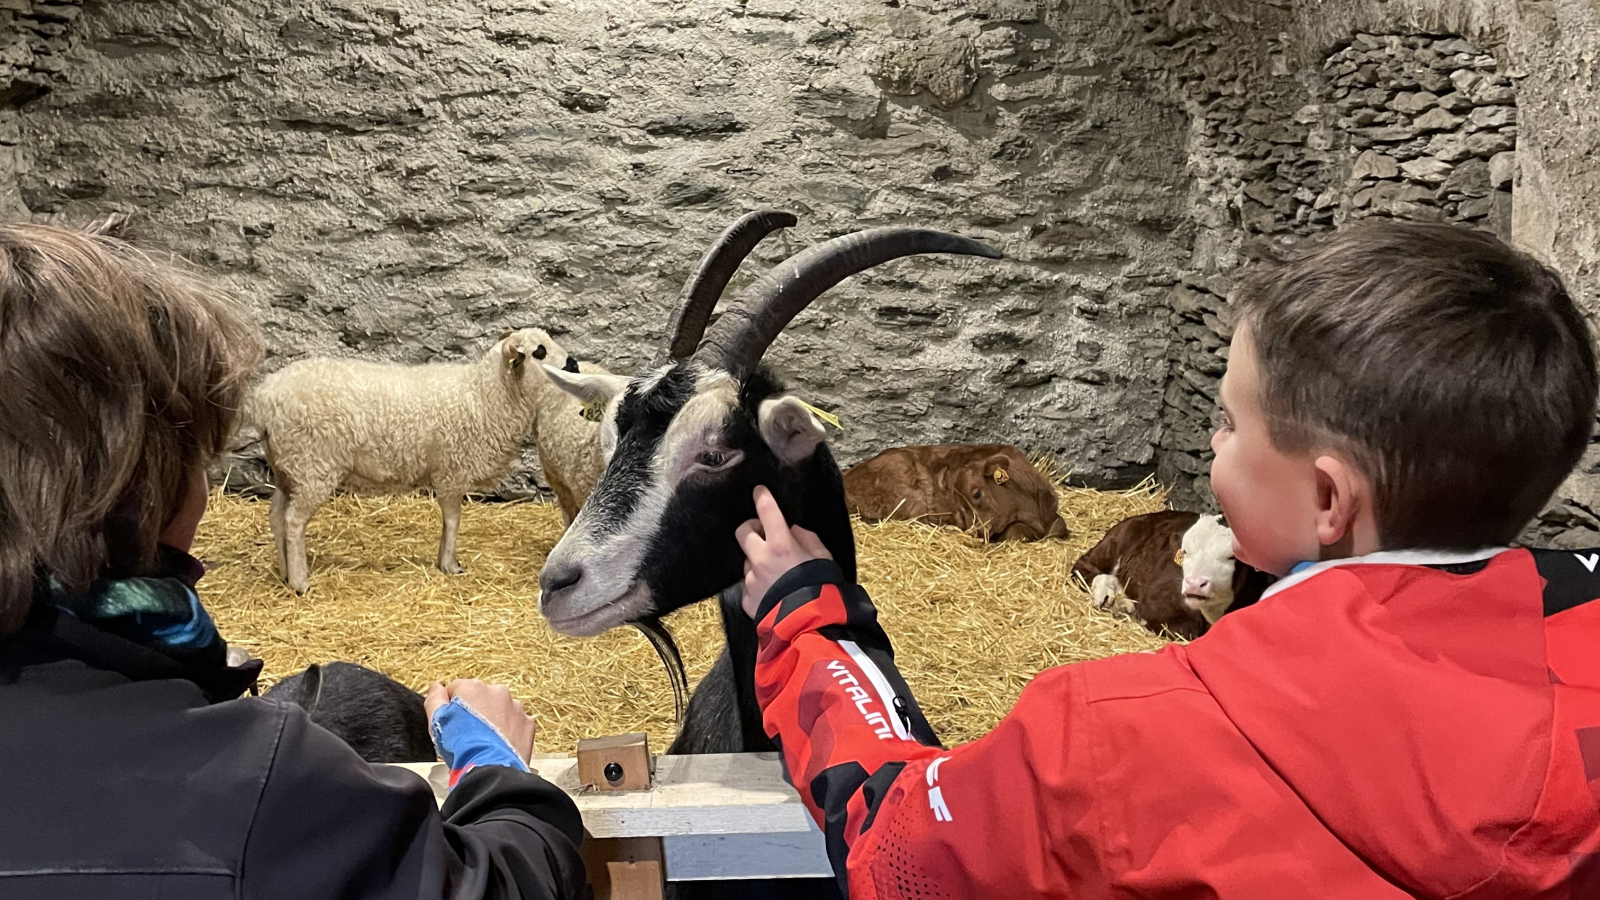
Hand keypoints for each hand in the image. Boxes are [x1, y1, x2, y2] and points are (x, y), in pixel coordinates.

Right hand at [425, 679, 535, 763]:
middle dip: (474, 711)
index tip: (453, 723)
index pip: (457, 689)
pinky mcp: (527, 722)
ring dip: (493, 720)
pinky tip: (500, 744)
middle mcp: (497, 691)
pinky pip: (516, 722)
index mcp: (472, 687)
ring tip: (485, 741)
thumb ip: (434, 700)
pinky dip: (509, 731)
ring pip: (500, 709)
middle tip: (468, 734)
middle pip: (481, 697)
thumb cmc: (462, 747)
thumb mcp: (438, 722)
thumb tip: (436, 687)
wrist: (490, 769)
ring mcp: (515, 706)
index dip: (451, 707)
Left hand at [735, 485, 831, 618]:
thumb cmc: (823, 590)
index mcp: (781, 545)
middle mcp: (761, 559)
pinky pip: (750, 585)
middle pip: (743, 532)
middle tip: (763, 534)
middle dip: (752, 529)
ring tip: (777, 576)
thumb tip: (793, 532)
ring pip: (747, 561)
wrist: (811, 626)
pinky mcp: (747, 599)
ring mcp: (751, 580)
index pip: (767, 511)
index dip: (762, 497)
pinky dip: (759, 585)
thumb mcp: (823, 558)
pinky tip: (773, 593)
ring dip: (758, 562)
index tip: (759, 491)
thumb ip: (807, 539)